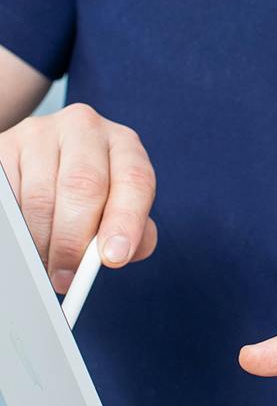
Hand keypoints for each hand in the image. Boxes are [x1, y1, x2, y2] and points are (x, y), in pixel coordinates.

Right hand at [0, 104, 157, 292]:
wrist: (42, 157)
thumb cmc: (88, 190)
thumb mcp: (118, 201)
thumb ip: (133, 230)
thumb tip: (123, 252)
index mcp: (123, 143)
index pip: (135, 179)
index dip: (126, 221)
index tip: (114, 257)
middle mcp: (85, 128)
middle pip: (84, 186)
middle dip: (74, 241)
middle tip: (66, 277)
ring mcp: (40, 134)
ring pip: (40, 197)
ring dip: (42, 241)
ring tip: (44, 261)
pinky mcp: (5, 147)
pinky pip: (10, 196)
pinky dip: (17, 227)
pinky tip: (24, 238)